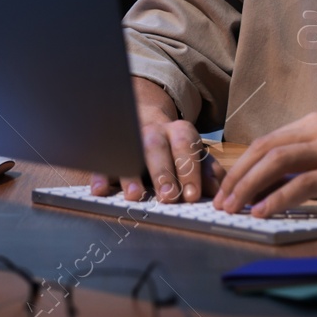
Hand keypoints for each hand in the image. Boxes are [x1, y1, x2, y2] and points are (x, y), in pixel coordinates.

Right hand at [89, 78, 220, 202]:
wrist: (143, 119)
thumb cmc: (174, 147)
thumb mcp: (194, 155)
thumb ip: (206, 170)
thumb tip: (217, 189)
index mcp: (179, 131)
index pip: (186, 146)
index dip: (189, 170)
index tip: (192, 195)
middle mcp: (153, 132)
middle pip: (156, 147)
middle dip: (162, 173)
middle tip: (168, 197)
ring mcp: (128, 138)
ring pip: (127, 151)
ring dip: (130, 175)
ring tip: (134, 196)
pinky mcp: (108, 148)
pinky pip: (101, 159)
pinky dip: (100, 175)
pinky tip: (99, 190)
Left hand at [213, 112, 316, 216]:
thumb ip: (300, 165)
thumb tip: (258, 187)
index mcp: (313, 124)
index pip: (265, 142)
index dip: (240, 166)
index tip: (224, 189)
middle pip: (266, 149)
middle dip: (238, 177)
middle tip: (221, 202)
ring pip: (279, 162)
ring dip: (250, 187)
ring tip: (234, 208)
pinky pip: (304, 183)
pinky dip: (278, 198)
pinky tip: (262, 211)